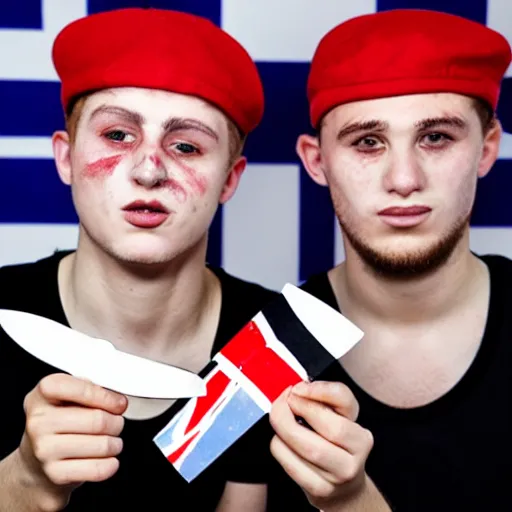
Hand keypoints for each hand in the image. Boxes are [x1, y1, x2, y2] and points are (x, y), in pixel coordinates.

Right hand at [16, 373, 127, 509]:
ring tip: (111, 441)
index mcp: (43, 393)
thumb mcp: (68, 395)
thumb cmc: (60, 420)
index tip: (119, 403)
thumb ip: (92, 390)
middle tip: (117, 423)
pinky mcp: (54, 473)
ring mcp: (44, 449)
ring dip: (116, 443)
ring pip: (102, 445)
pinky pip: (98, 469)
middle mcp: (39, 421)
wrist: (35, 459)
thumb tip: (117, 400)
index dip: (106, 397)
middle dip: (117, 422)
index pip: (81, 389)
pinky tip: (108, 459)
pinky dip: (110, 464)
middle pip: (98, 420)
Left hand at [269, 381, 373, 510]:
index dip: (319, 390)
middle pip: (328, 426)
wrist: (343, 490)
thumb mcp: (336, 420)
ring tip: (281, 418)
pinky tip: (282, 440)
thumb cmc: (335, 447)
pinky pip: (288, 460)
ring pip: (304, 444)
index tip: (298, 387)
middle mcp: (356, 453)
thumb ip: (322, 399)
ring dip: (282, 426)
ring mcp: (340, 474)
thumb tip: (297, 389)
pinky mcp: (319, 489)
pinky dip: (279, 445)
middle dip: (298, 408)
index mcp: (361, 431)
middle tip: (284, 401)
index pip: (345, 401)